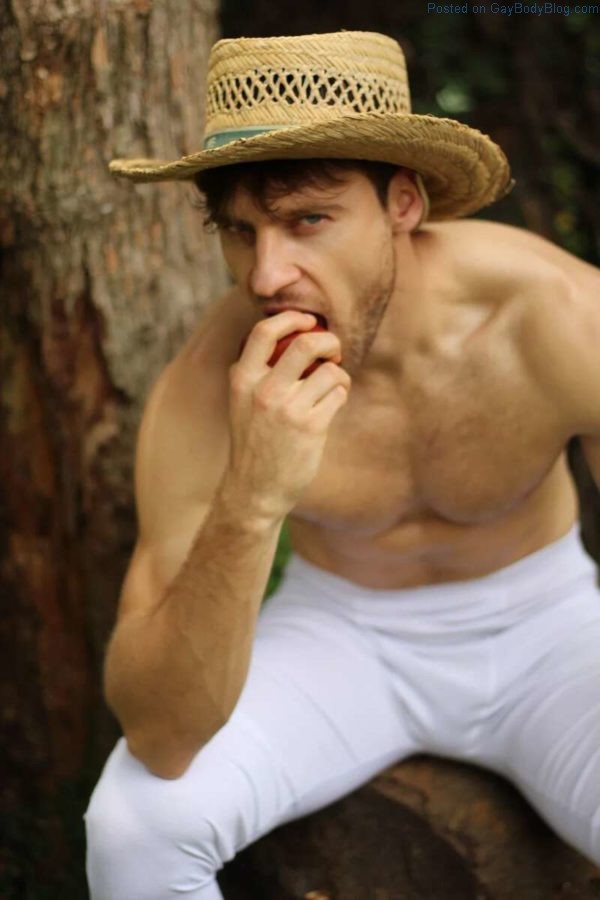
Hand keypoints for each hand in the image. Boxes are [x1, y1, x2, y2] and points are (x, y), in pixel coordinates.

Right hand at [225, 311, 350, 520]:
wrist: (255, 489)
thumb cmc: (254, 440)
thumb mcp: (242, 401)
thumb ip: (257, 371)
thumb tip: (293, 335)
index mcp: (242, 380)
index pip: (264, 332)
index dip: (292, 318)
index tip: (308, 322)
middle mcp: (263, 391)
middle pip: (306, 343)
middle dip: (328, 341)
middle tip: (333, 351)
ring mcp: (288, 410)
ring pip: (330, 370)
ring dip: (339, 374)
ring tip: (334, 385)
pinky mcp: (311, 427)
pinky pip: (338, 394)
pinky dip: (340, 394)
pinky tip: (332, 404)